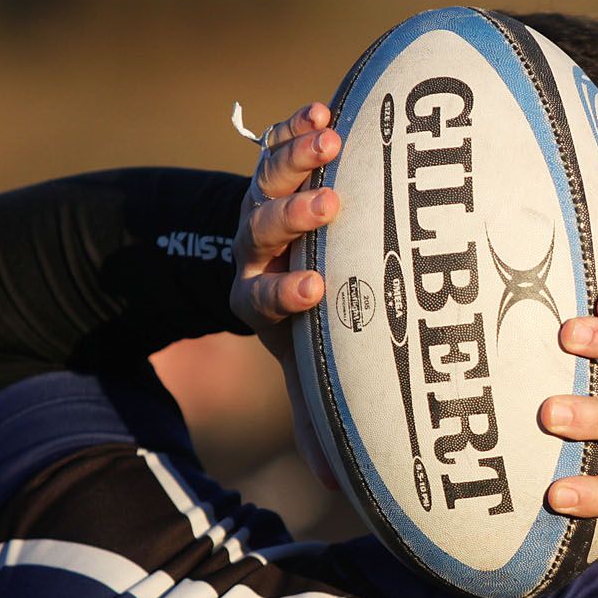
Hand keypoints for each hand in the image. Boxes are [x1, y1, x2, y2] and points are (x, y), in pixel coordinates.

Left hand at [228, 102, 342, 488]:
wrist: (266, 262)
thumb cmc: (302, 326)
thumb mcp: (302, 368)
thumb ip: (318, 416)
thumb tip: (342, 489)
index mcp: (259, 301)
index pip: (267, 297)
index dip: (287, 292)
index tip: (313, 290)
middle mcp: (255, 249)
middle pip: (265, 229)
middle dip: (294, 214)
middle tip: (329, 201)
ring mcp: (261, 203)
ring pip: (268, 177)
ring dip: (297, 158)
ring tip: (331, 136)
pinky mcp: (273, 169)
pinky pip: (278, 144)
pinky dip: (295, 127)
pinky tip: (322, 108)